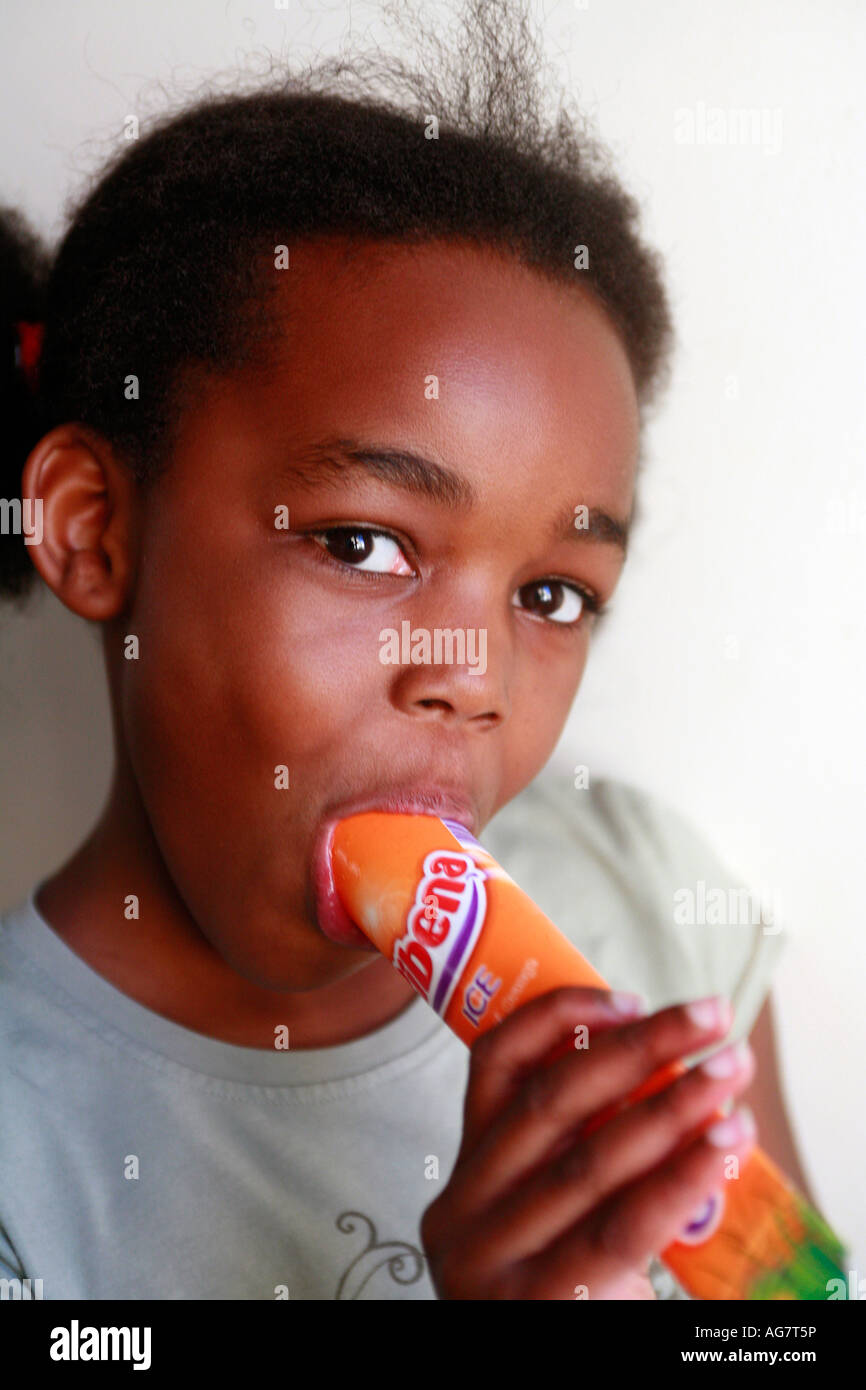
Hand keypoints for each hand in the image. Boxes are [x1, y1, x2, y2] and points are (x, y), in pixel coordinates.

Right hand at [421, 987, 755, 1298]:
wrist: (522, 1385)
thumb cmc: (557, 1303)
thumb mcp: (542, 1226)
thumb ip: (579, 1158)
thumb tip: (670, 1077)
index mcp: (461, 1179)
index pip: (494, 1066)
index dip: (561, 1017)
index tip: (632, 996)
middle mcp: (463, 1215)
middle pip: (555, 1103)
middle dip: (642, 1050)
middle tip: (712, 1017)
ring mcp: (493, 1265)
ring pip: (591, 1161)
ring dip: (673, 1107)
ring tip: (732, 1074)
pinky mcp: (539, 1306)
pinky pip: (621, 1227)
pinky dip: (679, 1178)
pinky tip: (725, 1145)